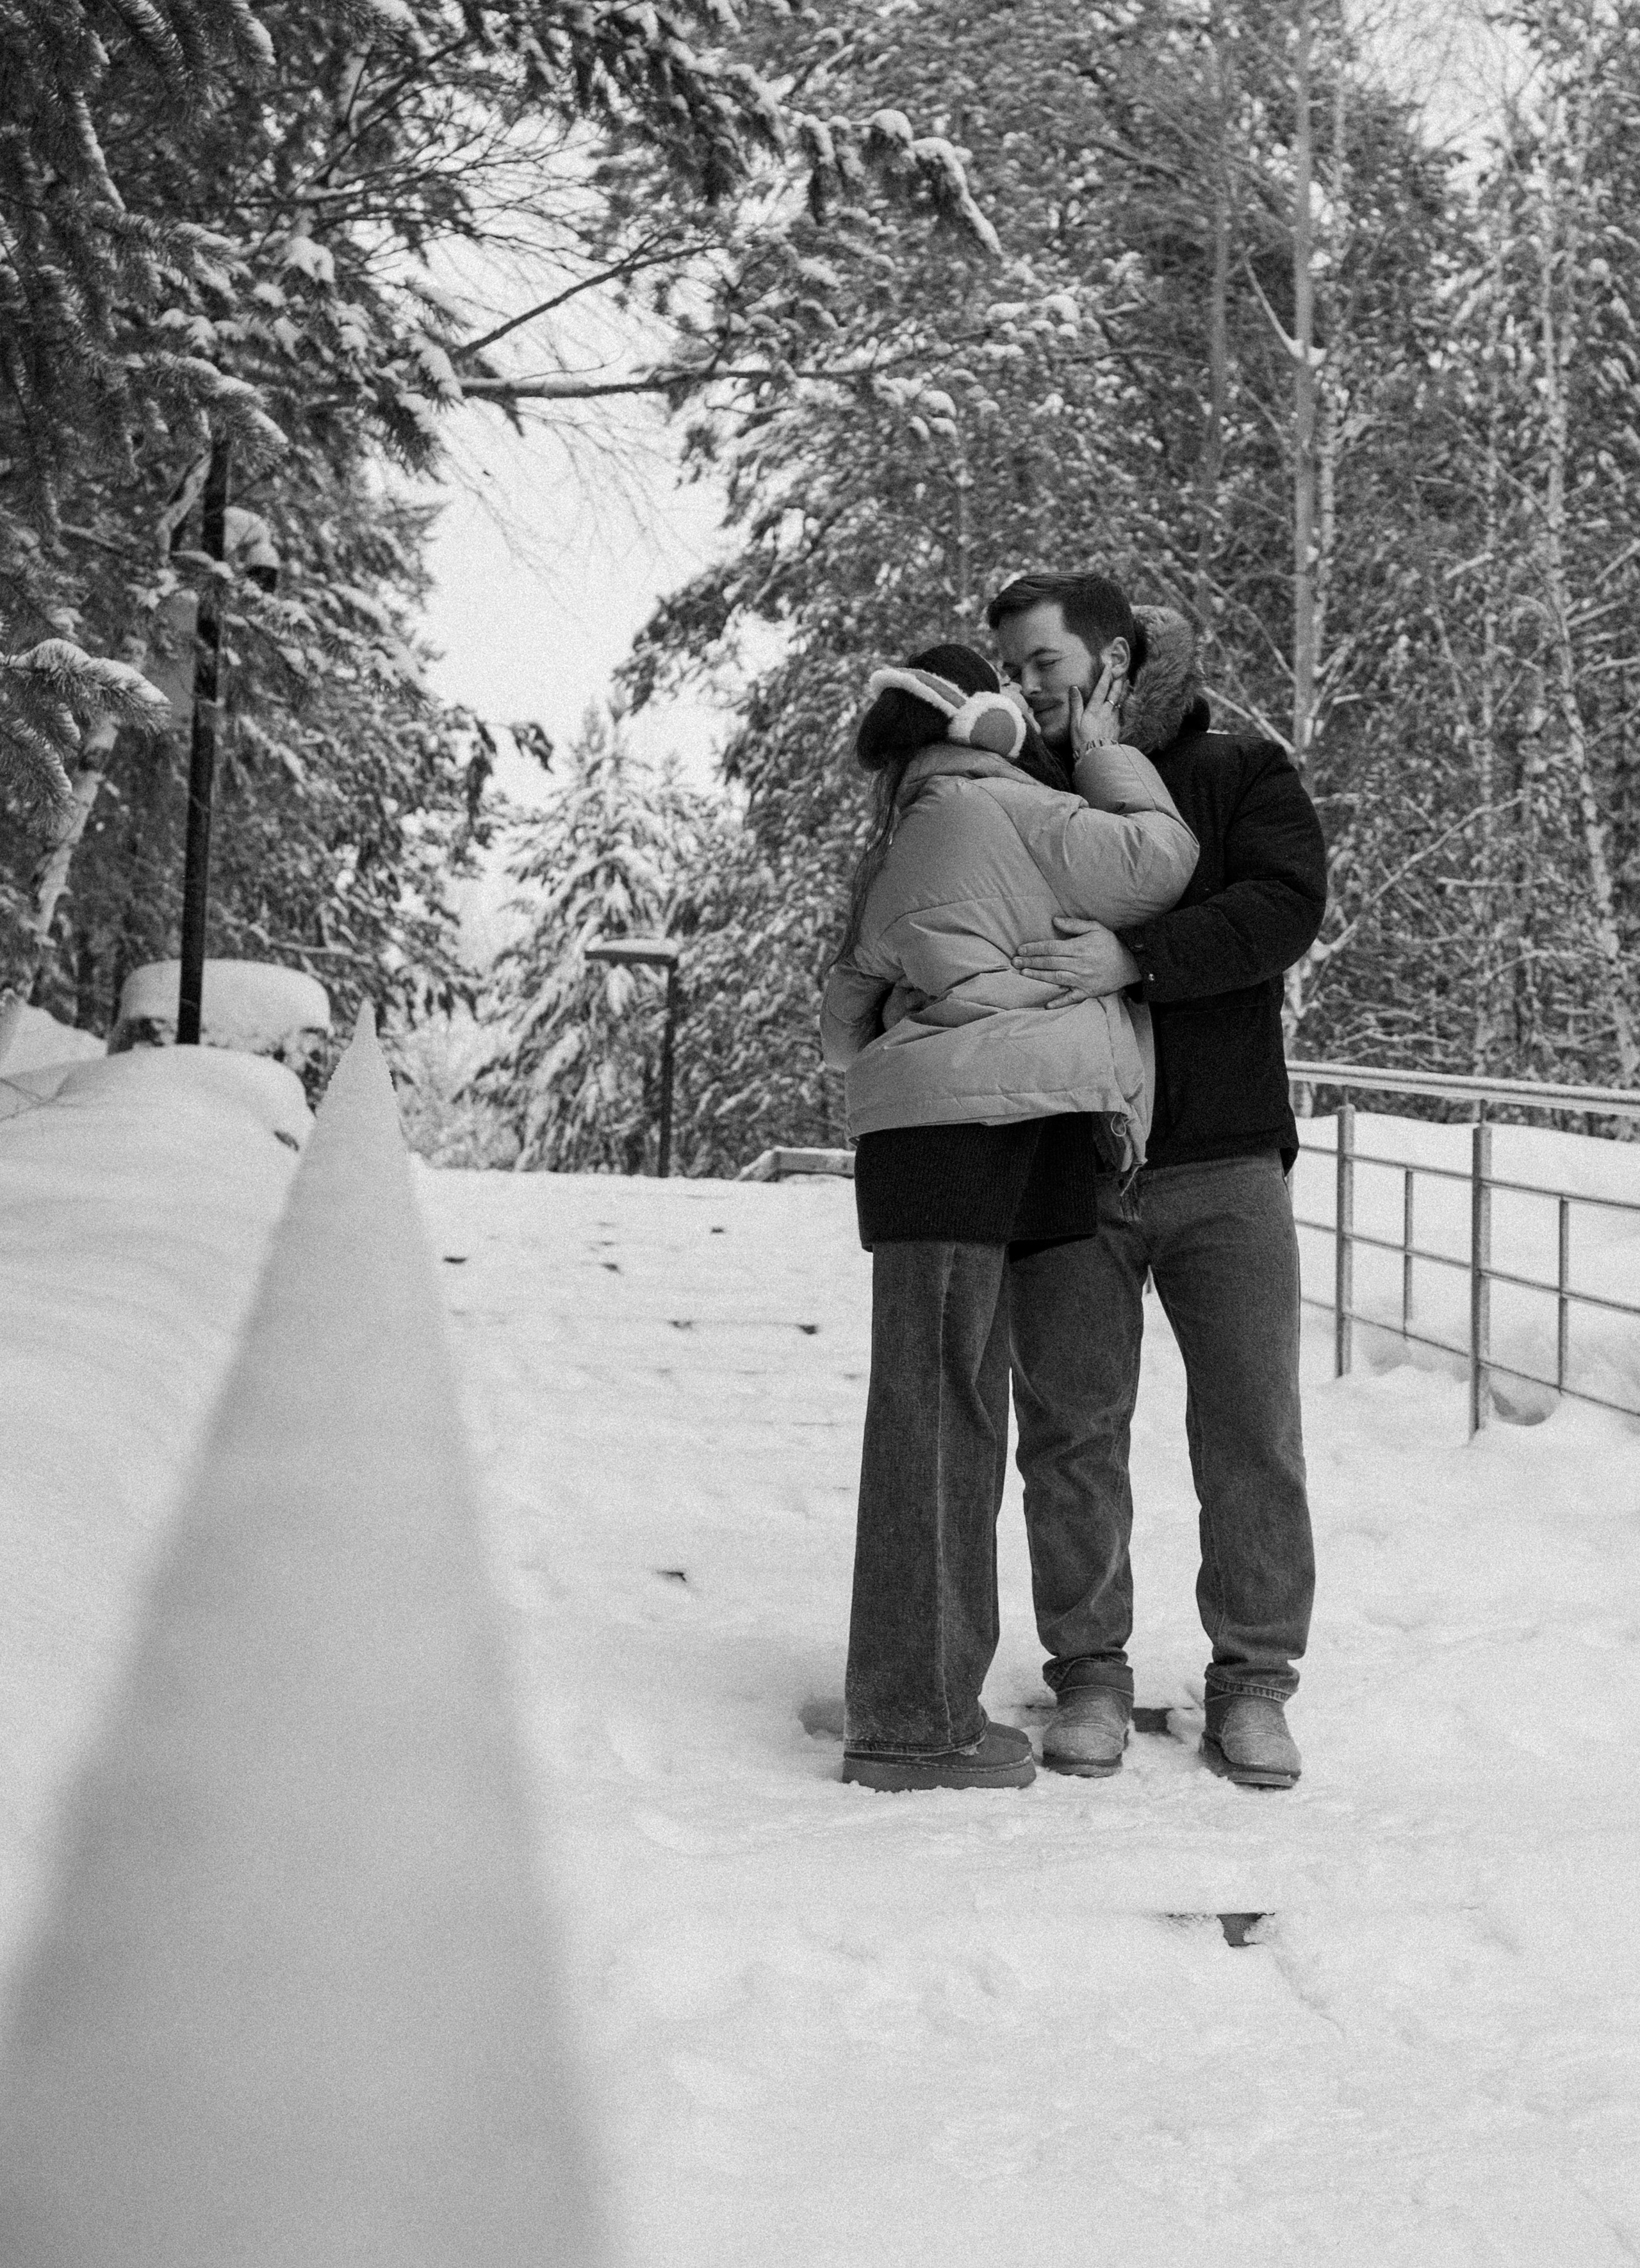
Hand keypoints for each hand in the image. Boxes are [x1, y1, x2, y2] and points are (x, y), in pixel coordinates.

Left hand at [1012, 917, 1140, 998]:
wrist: (1132, 964)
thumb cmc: (1111, 944)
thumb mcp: (1096, 928)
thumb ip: (1074, 925)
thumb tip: (1054, 920)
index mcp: (1079, 948)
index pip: (1051, 948)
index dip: (1034, 948)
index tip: (1021, 949)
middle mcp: (1079, 964)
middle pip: (1049, 963)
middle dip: (1030, 962)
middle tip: (1015, 962)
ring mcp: (1082, 979)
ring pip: (1056, 978)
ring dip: (1038, 977)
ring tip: (1023, 974)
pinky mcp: (1088, 991)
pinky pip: (1072, 998)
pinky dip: (1059, 1001)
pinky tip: (1047, 1004)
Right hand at [1068, 664, 1126, 758]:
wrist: (1097, 756)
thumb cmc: (1082, 740)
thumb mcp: (1075, 723)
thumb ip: (1075, 705)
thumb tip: (1074, 688)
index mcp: (1095, 709)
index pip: (1101, 688)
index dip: (1106, 676)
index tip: (1109, 664)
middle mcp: (1106, 711)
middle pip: (1114, 692)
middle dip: (1118, 680)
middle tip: (1122, 669)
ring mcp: (1114, 719)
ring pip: (1120, 701)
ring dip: (1123, 690)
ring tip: (1126, 682)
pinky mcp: (1118, 728)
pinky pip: (1121, 712)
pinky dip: (1123, 704)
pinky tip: (1124, 703)